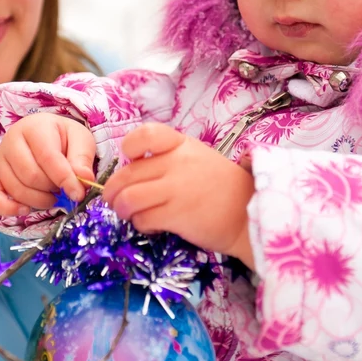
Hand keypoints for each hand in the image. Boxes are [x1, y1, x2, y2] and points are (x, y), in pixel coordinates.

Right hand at [0, 112, 96, 217]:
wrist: (45, 135)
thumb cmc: (64, 139)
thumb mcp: (81, 141)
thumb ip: (82, 159)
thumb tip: (83, 179)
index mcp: (35, 127)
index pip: (48, 157)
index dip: (65, 179)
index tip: (78, 193)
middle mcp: (11, 141)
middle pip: (31, 176)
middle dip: (52, 189)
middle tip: (63, 188)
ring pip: (16, 189)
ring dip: (38, 200)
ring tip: (52, 194)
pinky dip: (7, 208)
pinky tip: (25, 209)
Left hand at [102, 123, 256, 268]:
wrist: (249, 213)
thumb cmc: (221, 187)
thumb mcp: (196, 159)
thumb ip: (166, 159)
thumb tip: (131, 171)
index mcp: (181, 145)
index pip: (144, 134)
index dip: (129, 148)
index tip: (131, 161)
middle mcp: (176, 163)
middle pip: (127, 174)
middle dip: (112, 191)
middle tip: (114, 201)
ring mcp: (176, 189)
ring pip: (128, 198)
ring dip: (122, 210)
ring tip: (129, 215)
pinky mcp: (177, 215)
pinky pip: (142, 219)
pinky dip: (140, 224)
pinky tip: (151, 225)